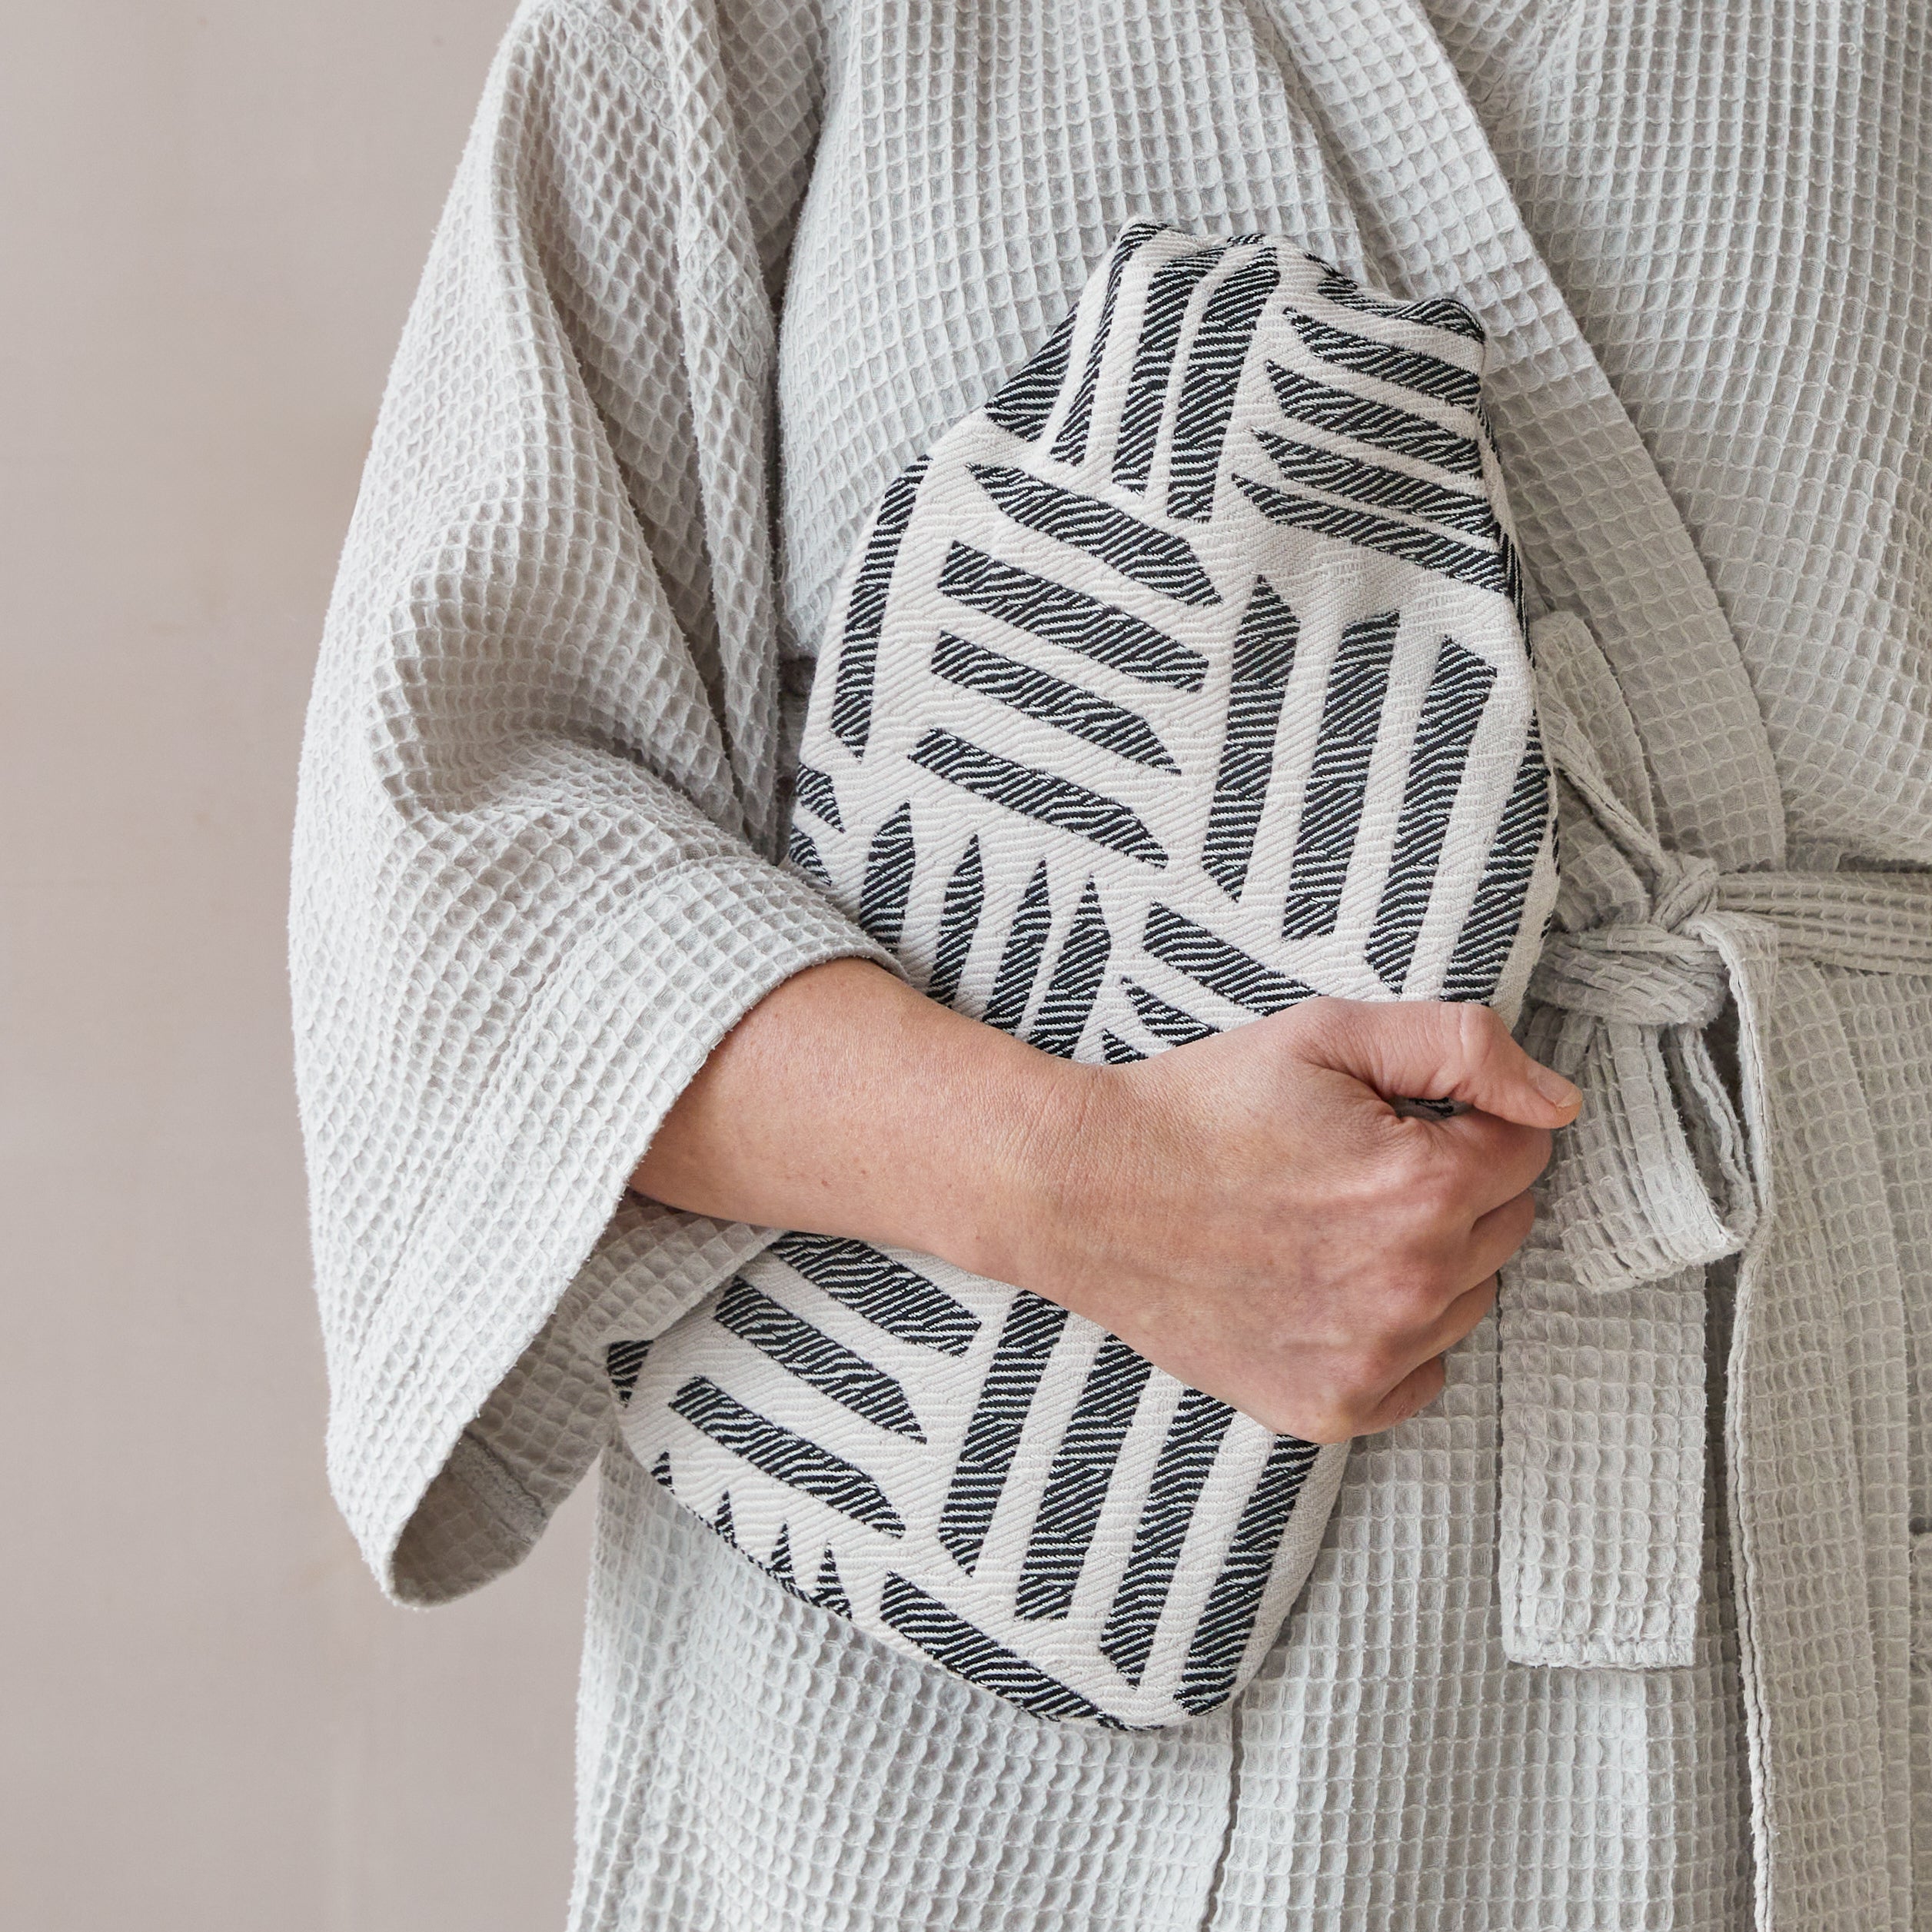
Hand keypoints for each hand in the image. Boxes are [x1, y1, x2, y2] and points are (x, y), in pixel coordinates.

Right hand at [992, 999, 1577, 1442]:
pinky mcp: (1328, 1407)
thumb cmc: (1201, 1108)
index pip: (1525, 1152)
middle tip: (1356, 1164)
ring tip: (1332, 1223)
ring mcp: (1369, 1359)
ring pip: (1468, 1301)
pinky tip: (1328, 1288)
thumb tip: (1558, 1102)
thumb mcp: (1327, 1036)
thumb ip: (1462, 1048)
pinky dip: (1395, 1336)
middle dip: (1453, 1188)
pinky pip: (1421, 1374)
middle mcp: (1409, 1288)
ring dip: (1429, 1261)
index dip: (1467, 1122)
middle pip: (1506, 1228)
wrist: (1085, 1192)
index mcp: (1421, 1189)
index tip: (1396, 1118)